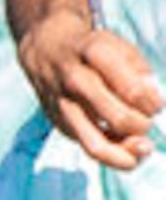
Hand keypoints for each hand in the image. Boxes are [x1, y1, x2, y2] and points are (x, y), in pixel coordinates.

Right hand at [24, 14, 159, 169]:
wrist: (44, 48)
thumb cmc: (91, 49)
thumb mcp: (119, 46)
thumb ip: (141, 71)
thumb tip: (152, 101)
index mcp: (94, 54)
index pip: (133, 91)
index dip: (154, 104)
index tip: (157, 104)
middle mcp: (75, 80)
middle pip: (118, 119)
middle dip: (142, 125)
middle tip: (146, 120)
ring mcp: (64, 104)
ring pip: (96, 144)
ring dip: (127, 152)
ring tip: (143, 150)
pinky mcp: (58, 122)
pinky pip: (88, 147)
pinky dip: (113, 153)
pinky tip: (125, 147)